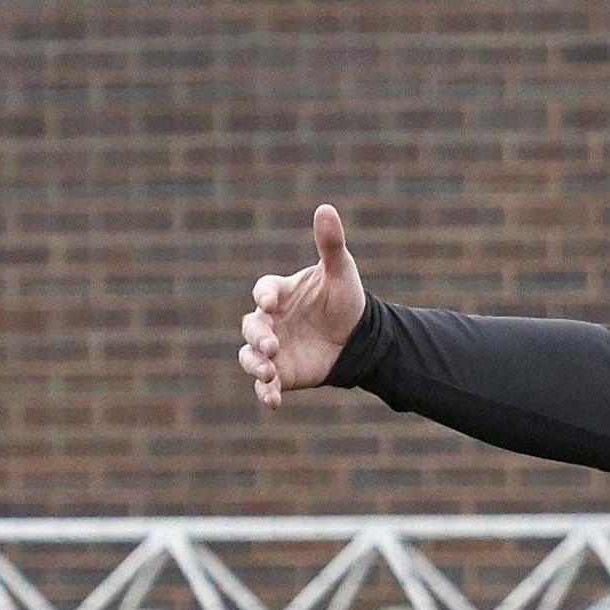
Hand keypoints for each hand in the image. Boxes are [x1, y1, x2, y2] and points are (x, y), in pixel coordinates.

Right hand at [238, 205, 367, 406]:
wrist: (360, 340)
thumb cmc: (345, 301)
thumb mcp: (341, 272)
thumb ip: (330, 245)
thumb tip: (325, 208)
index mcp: (280, 293)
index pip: (263, 291)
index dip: (264, 295)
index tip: (270, 302)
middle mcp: (270, 321)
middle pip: (250, 326)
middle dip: (257, 336)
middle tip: (272, 344)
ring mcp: (272, 348)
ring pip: (249, 356)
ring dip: (254, 365)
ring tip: (268, 373)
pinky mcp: (280, 373)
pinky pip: (264, 384)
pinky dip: (265, 392)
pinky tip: (273, 401)